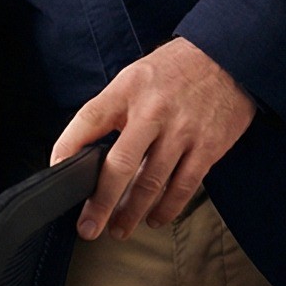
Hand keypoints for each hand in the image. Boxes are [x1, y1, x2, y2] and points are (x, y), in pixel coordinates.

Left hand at [50, 38, 255, 239]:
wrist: (228, 57)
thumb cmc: (175, 70)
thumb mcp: (136, 77)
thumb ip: (114, 110)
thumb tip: (87, 151)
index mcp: (128, 89)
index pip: (88, 120)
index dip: (66, 149)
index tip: (56, 175)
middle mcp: (153, 112)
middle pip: (120, 165)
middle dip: (101, 203)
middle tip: (88, 228)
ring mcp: (182, 131)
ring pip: (152, 183)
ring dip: (132, 213)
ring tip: (119, 229)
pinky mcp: (208, 147)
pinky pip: (184, 186)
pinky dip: (167, 208)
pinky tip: (155, 218)